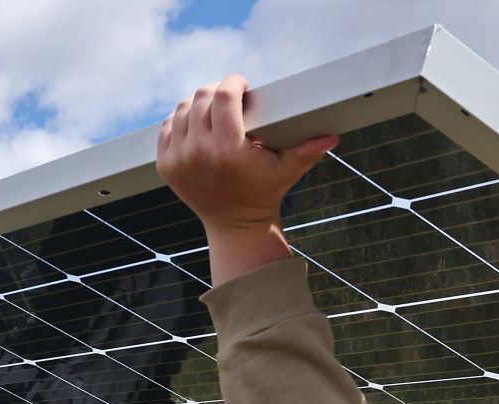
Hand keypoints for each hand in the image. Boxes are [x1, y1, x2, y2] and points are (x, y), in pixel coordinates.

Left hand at [157, 74, 338, 285]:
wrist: (235, 226)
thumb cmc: (263, 193)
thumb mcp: (287, 170)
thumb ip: (308, 151)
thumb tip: (332, 136)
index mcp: (227, 150)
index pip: (223, 96)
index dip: (234, 82)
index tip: (242, 85)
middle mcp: (198, 153)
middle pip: (201, 98)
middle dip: (218, 91)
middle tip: (230, 96)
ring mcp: (178, 160)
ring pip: (182, 109)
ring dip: (198, 103)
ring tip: (213, 108)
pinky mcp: (166, 166)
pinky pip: (168, 127)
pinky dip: (181, 120)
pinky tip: (196, 122)